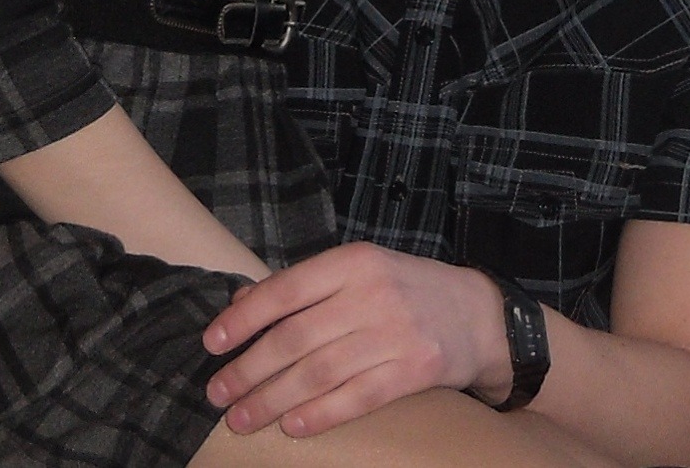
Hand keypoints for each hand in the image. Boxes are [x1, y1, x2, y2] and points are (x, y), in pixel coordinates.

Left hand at [202, 243, 509, 436]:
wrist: (477, 314)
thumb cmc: (404, 289)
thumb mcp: (358, 270)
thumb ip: (304, 286)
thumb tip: (242, 304)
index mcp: (352, 261)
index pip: (285, 289)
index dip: (244, 318)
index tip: (212, 343)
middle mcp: (371, 294)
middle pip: (296, 337)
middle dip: (249, 369)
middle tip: (218, 392)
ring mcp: (395, 332)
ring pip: (319, 371)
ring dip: (274, 399)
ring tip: (242, 418)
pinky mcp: (415, 369)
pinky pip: (358, 397)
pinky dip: (321, 414)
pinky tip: (293, 426)